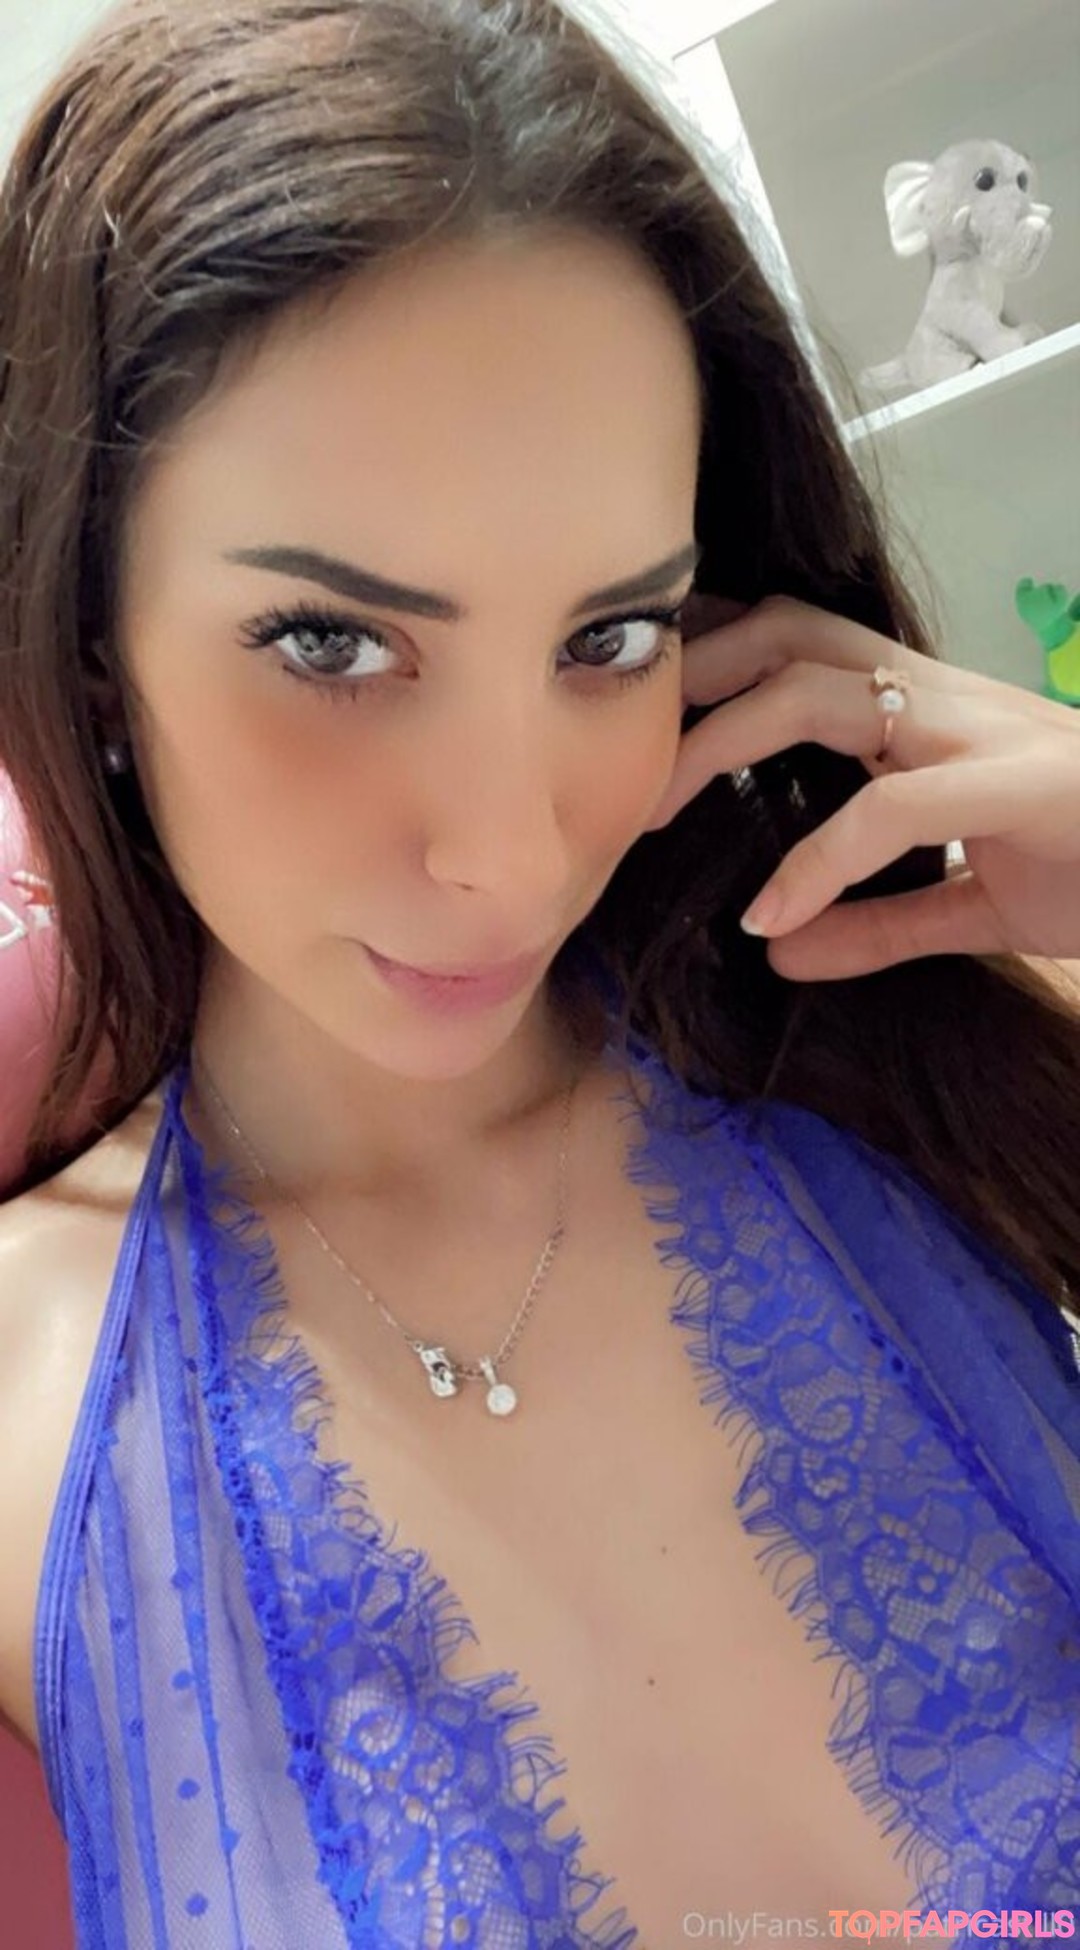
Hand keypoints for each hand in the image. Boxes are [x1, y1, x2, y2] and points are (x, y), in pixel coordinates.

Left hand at [644, 593, 1079, 981]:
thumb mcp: (975, 907)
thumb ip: (880, 923)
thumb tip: (779, 950)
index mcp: (929, 713)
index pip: (802, 642)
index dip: (714, 657)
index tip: (635, 709)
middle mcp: (944, 701)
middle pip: (789, 633)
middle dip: (691, 673)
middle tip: (617, 748)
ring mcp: (979, 734)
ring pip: (818, 693)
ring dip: (719, 743)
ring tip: (652, 815)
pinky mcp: (1022, 786)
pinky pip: (893, 806)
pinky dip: (818, 862)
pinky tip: (771, 916)